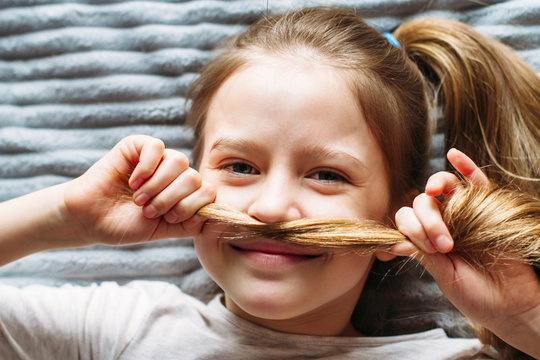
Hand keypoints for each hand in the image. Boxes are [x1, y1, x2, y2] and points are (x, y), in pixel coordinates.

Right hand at [63, 135, 214, 245]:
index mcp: (185, 191)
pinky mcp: (137, 145)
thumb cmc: (126, 225)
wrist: (91, 220)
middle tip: (148, 210)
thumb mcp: (165, 230)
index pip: (208, 191)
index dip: (190, 207)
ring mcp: (158, 158)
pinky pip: (156, 147)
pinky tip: (133, 182)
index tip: (168, 218)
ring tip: (139, 199)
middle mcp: (175, 173)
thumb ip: (192, 224)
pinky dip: (147, 168)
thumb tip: (217, 216)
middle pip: (195, 177)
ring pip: (179, 161)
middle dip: (172, 199)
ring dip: (158, 186)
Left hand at [393, 148, 539, 357]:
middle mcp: (445, 223)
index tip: (429, 249)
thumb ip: (423, 255)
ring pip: (445, 187)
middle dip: (427, 220)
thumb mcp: (445, 277)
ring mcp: (467, 214)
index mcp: (428, 239)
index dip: (411, 227)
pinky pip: (477, 182)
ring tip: (435, 192)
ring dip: (436, 185)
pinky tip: (453, 154)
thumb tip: (395, 240)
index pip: (408, 219)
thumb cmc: (477, 296)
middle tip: (445, 245)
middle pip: (423, 202)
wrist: (513, 306)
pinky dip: (465, 166)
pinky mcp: (491, 209)